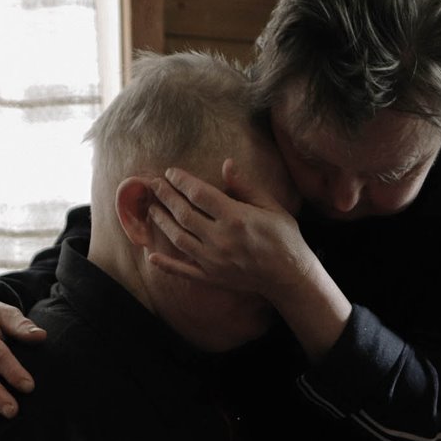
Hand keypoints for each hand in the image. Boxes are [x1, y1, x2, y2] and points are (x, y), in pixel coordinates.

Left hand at [147, 160, 311, 301]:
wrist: (290, 276)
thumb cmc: (284, 238)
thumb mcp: (271, 207)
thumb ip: (246, 186)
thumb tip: (226, 163)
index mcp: (235, 217)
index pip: (199, 194)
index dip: (182, 181)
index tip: (170, 172)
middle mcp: (220, 238)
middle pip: (183, 213)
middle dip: (165, 196)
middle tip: (152, 183)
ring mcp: (213, 260)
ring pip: (178, 238)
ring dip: (162, 222)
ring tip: (151, 208)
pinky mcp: (212, 277)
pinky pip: (183, 271)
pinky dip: (166, 264)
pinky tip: (152, 256)